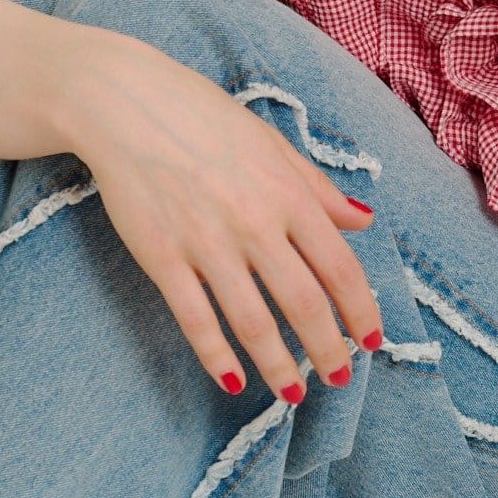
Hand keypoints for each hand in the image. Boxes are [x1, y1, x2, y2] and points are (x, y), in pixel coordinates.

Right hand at [63, 33, 382, 400]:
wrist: (126, 104)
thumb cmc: (205, 119)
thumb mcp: (272, 145)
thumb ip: (317, 188)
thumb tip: (364, 220)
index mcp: (287, 194)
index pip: (339, 266)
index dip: (361, 310)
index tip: (371, 340)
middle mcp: (254, 223)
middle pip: (303, 302)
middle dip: (327, 350)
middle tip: (340, 379)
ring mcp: (207, 243)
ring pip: (253, 321)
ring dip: (278, 365)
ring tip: (294, 393)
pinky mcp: (162, 257)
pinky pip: (195, 318)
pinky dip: (215, 355)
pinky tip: (231, 380)